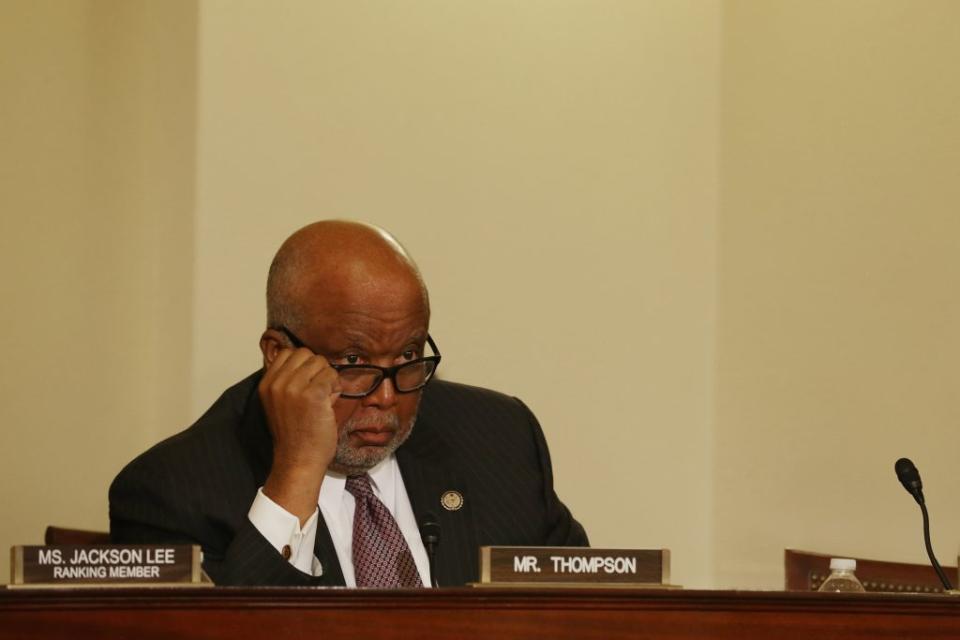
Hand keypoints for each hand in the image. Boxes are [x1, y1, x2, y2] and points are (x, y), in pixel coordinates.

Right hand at [259, 346, 340, 523]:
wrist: (298, 461)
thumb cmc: (295, 434)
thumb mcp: (280, 403)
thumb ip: (288, 381)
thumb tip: (310, 360)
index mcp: (267, 383)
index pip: (288, 352)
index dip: (303, 365)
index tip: (307, 383)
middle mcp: (277, 383)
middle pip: (306, 353)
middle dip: (317, 369)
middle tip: (318, 392)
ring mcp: (294, 388)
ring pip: (320, 362)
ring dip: (327, 378)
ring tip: (324, 399)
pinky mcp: (312, 395)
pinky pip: (332, 375)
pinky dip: (335, 387)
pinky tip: (330, 403)